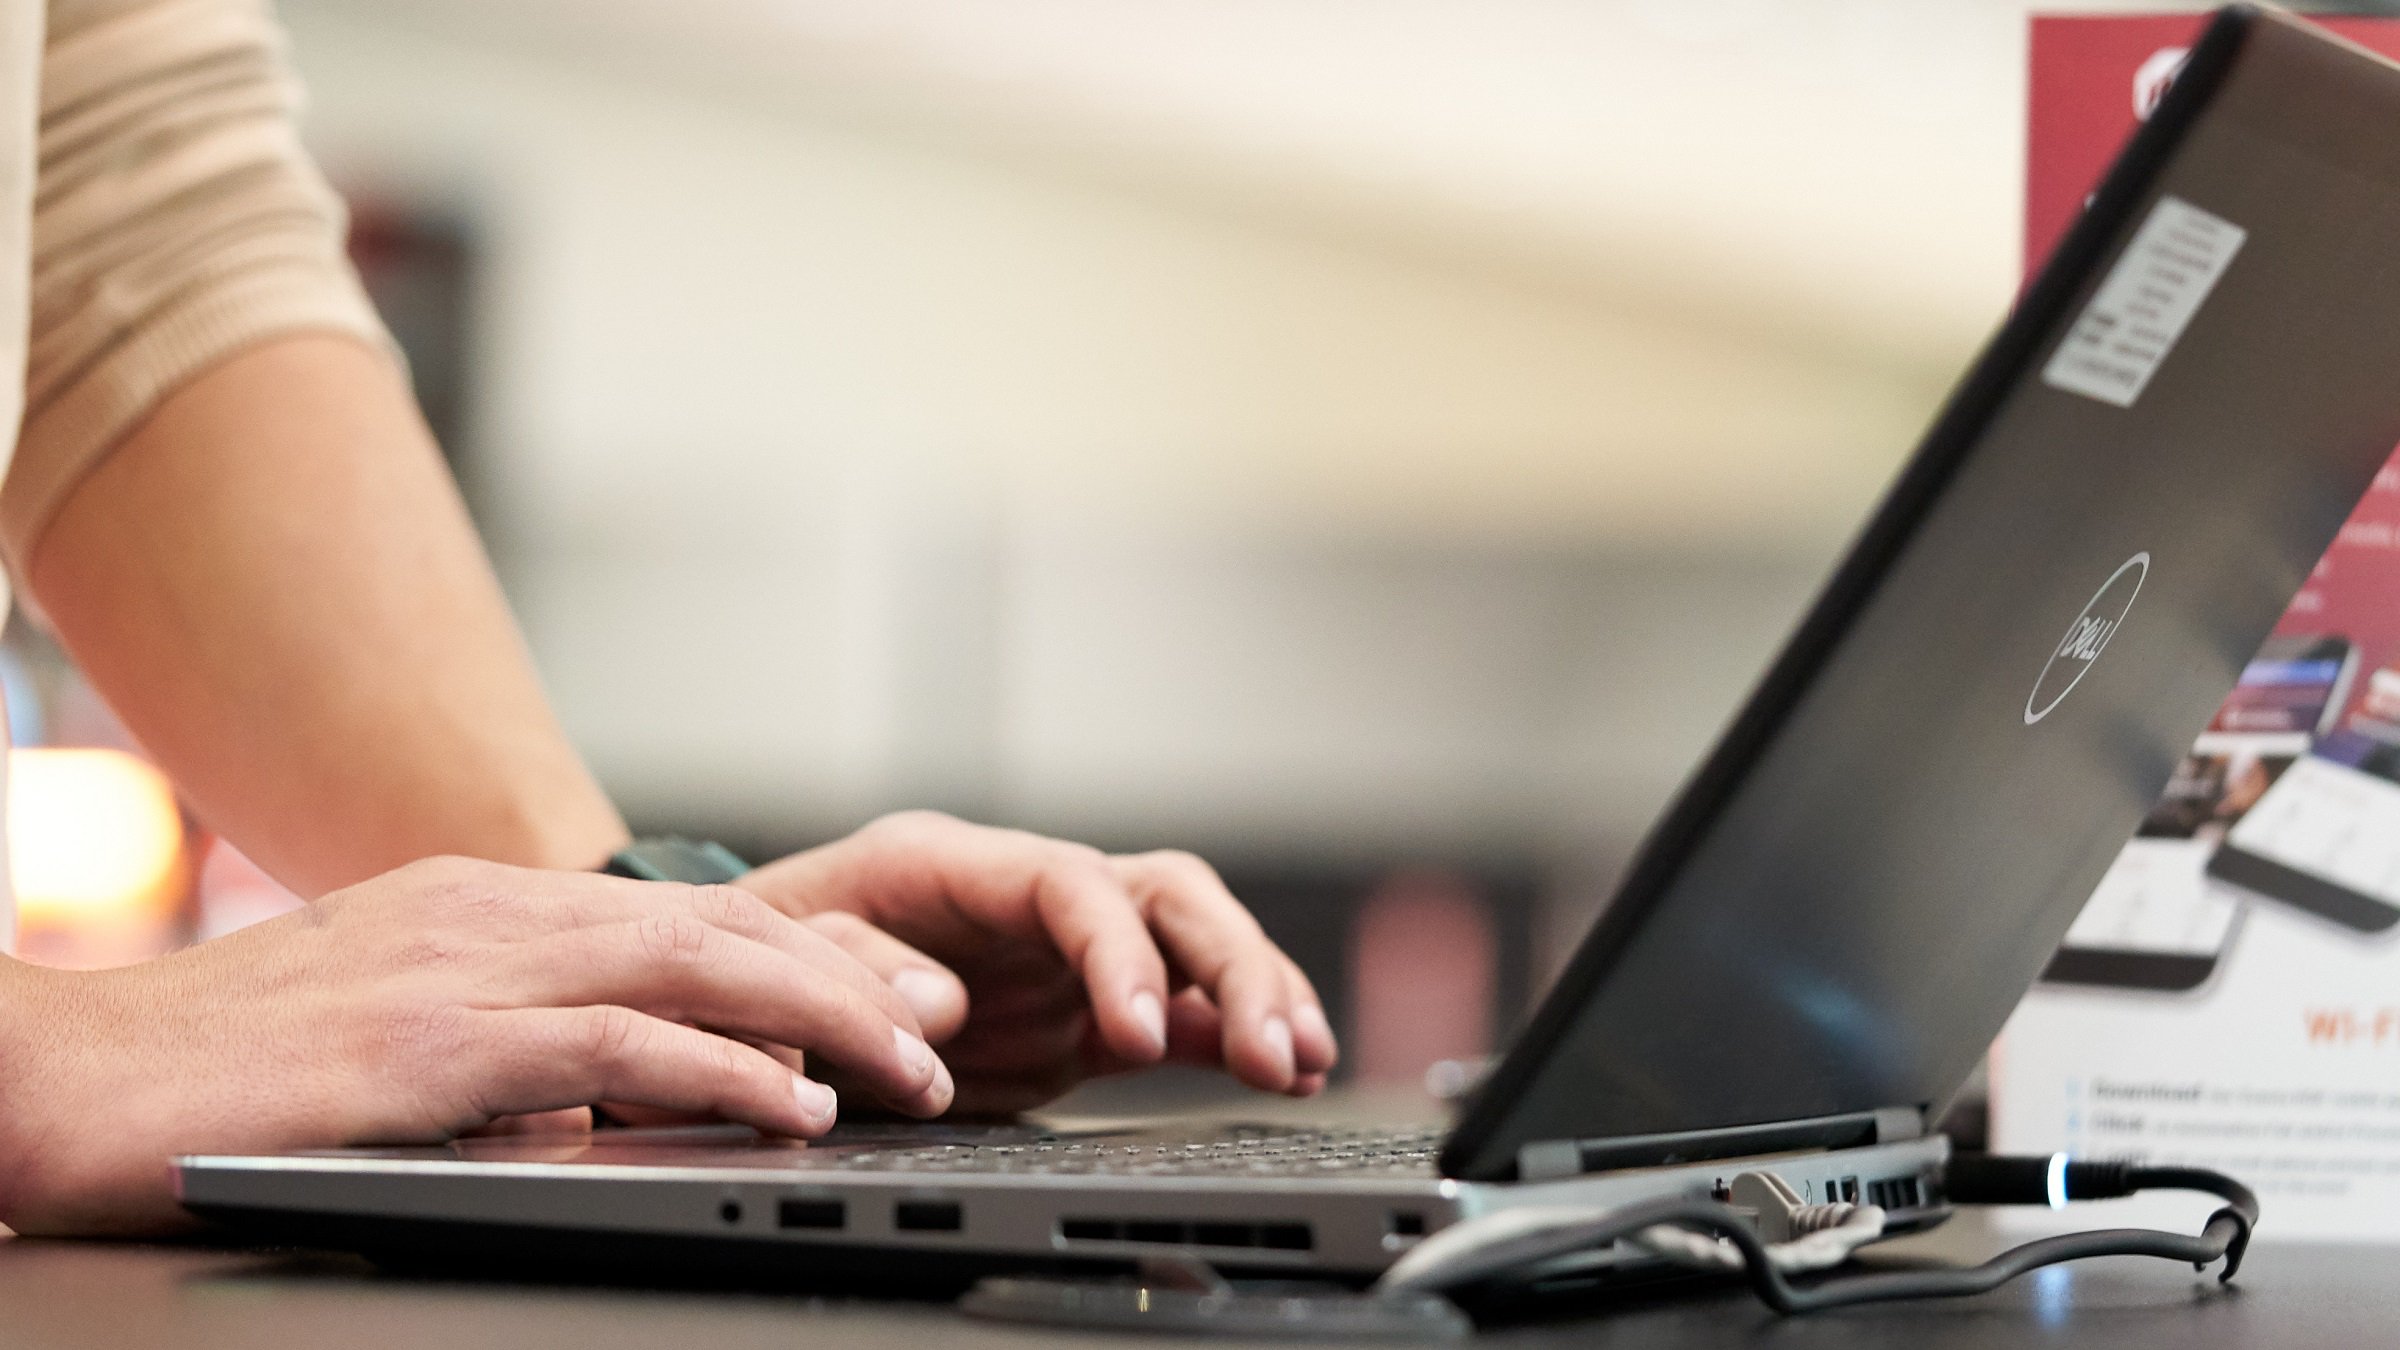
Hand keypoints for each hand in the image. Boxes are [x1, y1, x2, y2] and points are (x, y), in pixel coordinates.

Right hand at [0, 857, 952, 1235]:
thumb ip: (501, 1045)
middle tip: (945, 1031)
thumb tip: (603, 1096)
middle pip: (720, 927)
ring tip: (915, 1071)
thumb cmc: (220, 1075)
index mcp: (484, 908)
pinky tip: (793, 1103)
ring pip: (696, 968)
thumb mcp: (389, 1034)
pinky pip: (617, 1045)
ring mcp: (464, 969)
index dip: (808, 955)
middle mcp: (490, 916)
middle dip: (851, 979)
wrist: (57, 1078)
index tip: (894, 999)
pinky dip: (724, 1070)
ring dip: (825, 1021)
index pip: (686, 919)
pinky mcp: (432, 1044)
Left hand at [737, 812, 1338, 1114]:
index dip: (1117, 950)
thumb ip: (852, 969)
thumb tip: (941, 1005)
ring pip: (1189, 941)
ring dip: (1253, 994)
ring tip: (1302, 1061)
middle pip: (1161, 894)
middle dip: (1228, 966)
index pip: (1068, 882)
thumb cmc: (755, 959)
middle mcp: (1024, 896)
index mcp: (950, 863)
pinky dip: (1230, 1034)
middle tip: (1268, 1050)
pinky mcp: (1078, 1012)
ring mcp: (1061, 952)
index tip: (1139, 1030)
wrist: (747, 987)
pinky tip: (1288, 1070)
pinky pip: (1177, 1011)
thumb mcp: (773, 953)